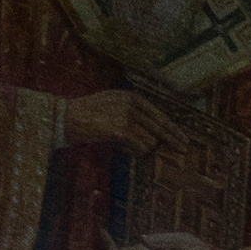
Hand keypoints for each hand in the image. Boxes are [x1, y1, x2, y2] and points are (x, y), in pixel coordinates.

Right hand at [65, 82, 190, 155]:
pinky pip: (140, 147)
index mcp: (131, 97)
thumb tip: (153, 135)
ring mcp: (127, 116)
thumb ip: (132, 115)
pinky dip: (135, 152)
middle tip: (184, 149)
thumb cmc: (87, 116)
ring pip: (150, 140)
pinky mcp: (122, 129)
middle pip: (160, 126)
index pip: (159, 114)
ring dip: (142, 148)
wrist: (66, 117)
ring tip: (125, 146)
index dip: (172, 128)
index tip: (182, 138)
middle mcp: (131, 104)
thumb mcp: (112, 107)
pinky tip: (124, 149)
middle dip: (172, 139)